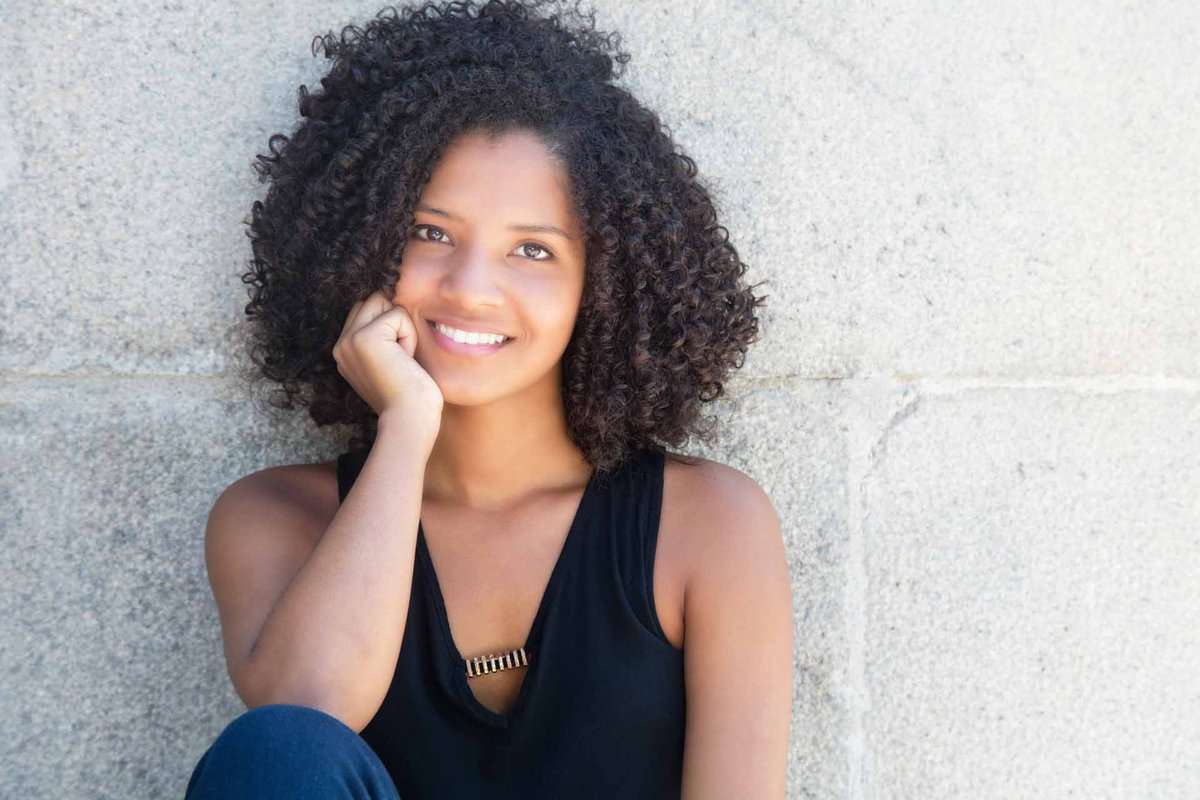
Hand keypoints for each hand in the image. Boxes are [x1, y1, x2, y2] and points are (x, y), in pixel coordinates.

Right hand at [332, 290, 442, 451]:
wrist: (409, 420)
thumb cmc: (410, 396)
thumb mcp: (391, 362)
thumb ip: (384, 336)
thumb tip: (393, 302)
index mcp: (344, 351)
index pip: (366, 310)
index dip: (391, 325)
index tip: (397, 359)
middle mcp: (341, 344)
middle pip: (373, 300)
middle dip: (396, 322)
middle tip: (401, 359)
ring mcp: (350, 340)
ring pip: (384, 303)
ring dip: (403, 328)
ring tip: (402, 358)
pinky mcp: (365, 337)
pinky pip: (398, 314)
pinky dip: (410, 336)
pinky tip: (405, 361)